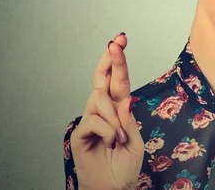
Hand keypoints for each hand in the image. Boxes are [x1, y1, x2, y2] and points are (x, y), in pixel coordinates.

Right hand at [70, 33, 144, 189]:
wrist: (113, 188)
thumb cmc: (124, 165)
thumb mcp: (135, 140)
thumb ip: (129, 119)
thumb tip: (126, 97)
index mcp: (118, 108)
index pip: (117, 80)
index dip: (118, 60)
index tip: (121, 39)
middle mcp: (103, 110)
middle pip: (103, 79)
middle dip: (111, 59)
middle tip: (116, 43)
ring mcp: (90, 120)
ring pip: (100, 100)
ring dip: (114, 116)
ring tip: (120, 137)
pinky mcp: (79, 133)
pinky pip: (93, 120)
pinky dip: (107, 129)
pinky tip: (111, 141)